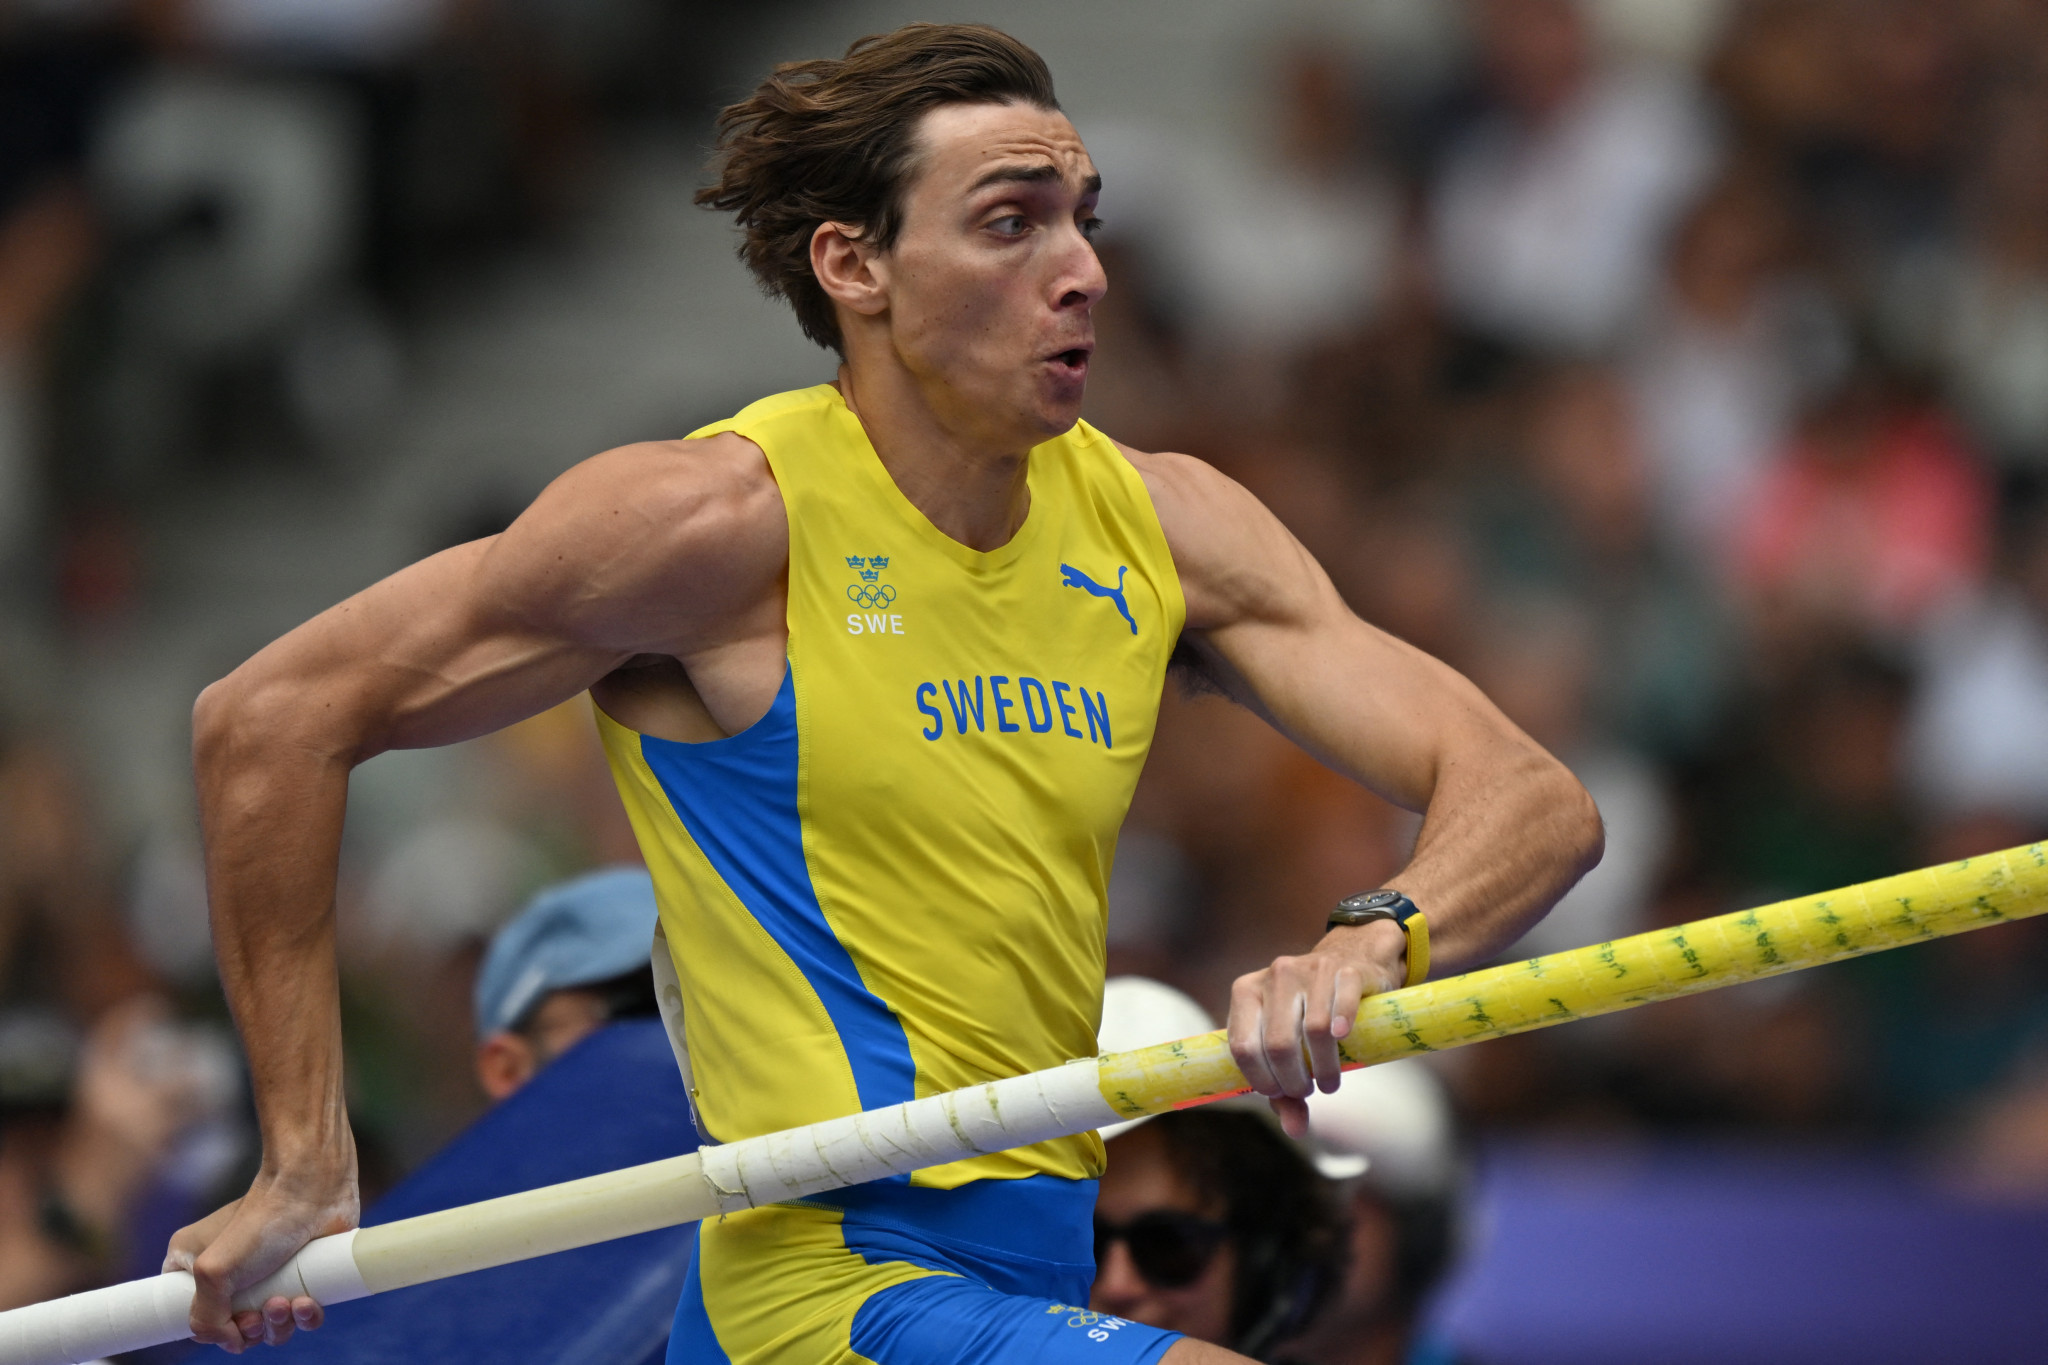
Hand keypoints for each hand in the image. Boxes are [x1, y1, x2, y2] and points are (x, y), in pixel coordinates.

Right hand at [165, 1153, 358, 1351]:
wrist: (316, 1190)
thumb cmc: (260, 1223)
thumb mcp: (213, 1273)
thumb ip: (205, 1318)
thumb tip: (231, 1342)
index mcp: (193, 1265)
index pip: (191, 1315)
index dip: (210, 1330)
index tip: (228, 1325)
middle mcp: (230, 1272)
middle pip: (235, 1326)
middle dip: (250, 1330)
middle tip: (258, 1316)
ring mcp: (268, 1274)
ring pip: (271, 1324)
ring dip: (278, 1325)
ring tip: (284, 1303)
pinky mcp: (303, 1275)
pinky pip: (303, 1314)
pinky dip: (305, 1317)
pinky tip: (307, 1303)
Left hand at [1227, 920, 1404, 1137]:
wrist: (1351, 960)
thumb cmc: (1309, 1012)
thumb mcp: (1288, 1046)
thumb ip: (1284, 1091)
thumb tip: (1295, 1130)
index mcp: (1246, 991)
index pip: (1241, 1046)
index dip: (1261, 1080)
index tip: (1280, 1095)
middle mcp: (1274, 976)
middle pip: (1277, 1044)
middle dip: (1294, 1080)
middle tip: (1308, 1091)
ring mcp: (1309, 968)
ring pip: (1314, 1029)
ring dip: (1324, 1067)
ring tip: (1329, 1083)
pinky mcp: (1344, 969)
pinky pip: (1342, 1001)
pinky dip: (1343, 1024)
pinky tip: (1343, 1040)